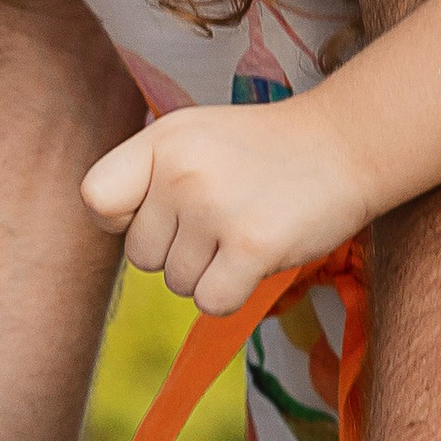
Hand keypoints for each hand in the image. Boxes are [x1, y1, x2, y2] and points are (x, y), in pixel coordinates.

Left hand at [79, 91, 376, 315]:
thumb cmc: (261, 151)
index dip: (121, 220)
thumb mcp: (192, 137)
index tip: (157, 213)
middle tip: (223, 217)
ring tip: (245, 228)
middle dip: (178, 251)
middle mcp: (182, 173)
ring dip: (209, 272)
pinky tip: (256, 258)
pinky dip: (231, 294)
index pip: (96, 198)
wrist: (344, 145)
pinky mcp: (252, 246)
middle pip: (141, 256)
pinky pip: (211, 303)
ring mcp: (216, 210)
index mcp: (161, 141)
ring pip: (176, 284)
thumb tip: (108, 224)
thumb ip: (145, 174)